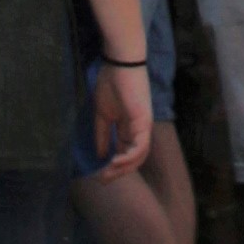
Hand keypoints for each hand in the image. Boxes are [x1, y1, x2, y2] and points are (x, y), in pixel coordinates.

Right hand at [86, 62, 153, 178]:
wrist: (119, 63)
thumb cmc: (111, 82)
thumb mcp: (103, 114)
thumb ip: (103, 134)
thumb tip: (100, 155)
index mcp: (130, 128)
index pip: (125, 154)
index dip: (114, 167)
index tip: (99, 176)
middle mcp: (140, 130)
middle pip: (134, 159)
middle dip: (118, 172)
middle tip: (102, 180)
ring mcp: (144, 126)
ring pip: (139, 156)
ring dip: (123, 168)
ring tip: (107, 173)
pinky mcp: (144, 121)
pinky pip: (140, 146)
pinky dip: (129, 157)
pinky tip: (114, 162)